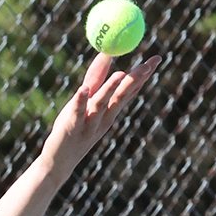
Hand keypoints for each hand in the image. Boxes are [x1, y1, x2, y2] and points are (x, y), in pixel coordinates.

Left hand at [44, 53, 160, 168]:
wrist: (58, 162)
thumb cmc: (74, 129)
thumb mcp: (87, 102)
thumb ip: (96, 78)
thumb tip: (106, 53)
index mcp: (110, 111)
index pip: (130, 90)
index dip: (144, 75)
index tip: (157, 58)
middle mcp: (104, 118)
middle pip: (121, 97)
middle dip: (134, 81)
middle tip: (146, 65)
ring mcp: (89, 124)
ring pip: (101, 105)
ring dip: (111, 90)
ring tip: (120, 74)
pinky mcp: (71, 129)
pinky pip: (77, 114)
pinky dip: (80, 102)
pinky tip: (82, 90)